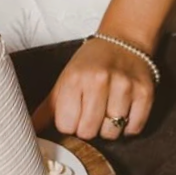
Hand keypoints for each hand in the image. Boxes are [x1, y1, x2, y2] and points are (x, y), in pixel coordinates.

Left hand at [33, 37, 155, 139]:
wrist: (123, 41)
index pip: (67, 126)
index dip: (70, 125)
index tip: (74, 114)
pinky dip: (129, 126)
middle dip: (88, 129)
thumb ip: (47, 109)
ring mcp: (124, 86)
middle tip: (91, 113)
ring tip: (107, 109)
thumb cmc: (89, 64)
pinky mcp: (145, 92)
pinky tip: (123, 110)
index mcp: (75, 79)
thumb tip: (30, 133)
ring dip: (109, 128)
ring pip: (112, 133)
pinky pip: (135, 128)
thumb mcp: (64, 81)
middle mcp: (99, 81)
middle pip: (89, 132)